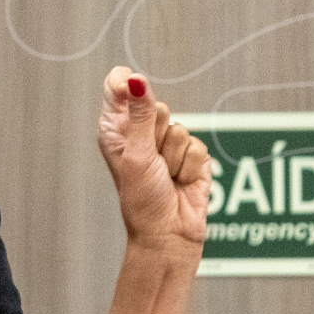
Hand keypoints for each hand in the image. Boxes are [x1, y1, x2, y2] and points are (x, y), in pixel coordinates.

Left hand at [96, 68, 211, 249]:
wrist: (169, 234)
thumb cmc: (142, 199)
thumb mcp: (136, 154)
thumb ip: (140, 115)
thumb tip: (135, 79)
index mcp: (116, 129)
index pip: (118, 85)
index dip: (127, 84)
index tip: (130, 91)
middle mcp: (141, 132)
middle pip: (157, 105)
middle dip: (156, 135)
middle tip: (150, 162)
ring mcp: (168, 143)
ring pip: (180, 127)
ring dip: (173, 158)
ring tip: (165, 177)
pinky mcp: (192, 155)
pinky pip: (197, 146)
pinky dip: (189, 168)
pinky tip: (180, 182)